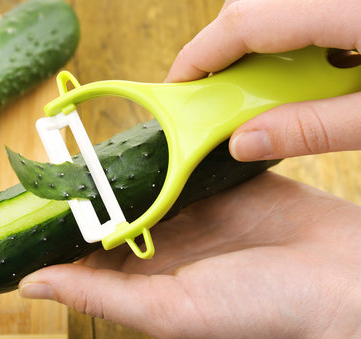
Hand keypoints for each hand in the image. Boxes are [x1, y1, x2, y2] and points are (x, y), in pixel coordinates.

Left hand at [19, 173, 360, 338]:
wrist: (344, 283)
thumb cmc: (263, 313)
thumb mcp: (170, 312)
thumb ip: (101, 297)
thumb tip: (32, 286)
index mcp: (148, 280)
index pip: (85, 256)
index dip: (54, 235)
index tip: (24, 211)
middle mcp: (166, 244)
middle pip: (111, 213)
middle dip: (84, 194)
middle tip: (53, 167)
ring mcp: (193, 210)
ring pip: (143, 183)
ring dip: (121, 169)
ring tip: (88, 148)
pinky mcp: (220, 183)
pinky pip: (181, 162)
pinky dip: (162, 151)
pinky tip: (140, 138)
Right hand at [166, 0, 360, 160]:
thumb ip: (313, 129)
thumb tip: (243, 144)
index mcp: (340, 6)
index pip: (240, 22)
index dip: (196, 58)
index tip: (174, 91)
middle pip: (249, 10)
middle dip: (224, 55)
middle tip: (222, 102)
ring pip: (272, 9)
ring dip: (258, 48)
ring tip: (269, 93)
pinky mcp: (346, 1)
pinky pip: (301, 9)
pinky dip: (287, 38)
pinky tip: (307, 71)